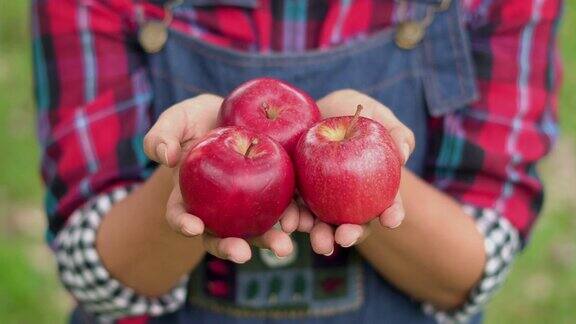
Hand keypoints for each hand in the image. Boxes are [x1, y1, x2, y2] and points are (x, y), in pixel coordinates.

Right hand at [144, 94, 297, 262]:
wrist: (231, 113)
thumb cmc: (197, 119)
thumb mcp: (176, 120)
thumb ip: (161, 135)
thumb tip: (167, 157)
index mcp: (188, 196)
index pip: (181, 216)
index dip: (184, 224)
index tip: (193, 226)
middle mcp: (216, 209)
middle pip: (221, 235)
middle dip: (231, 247)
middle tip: (242, 253)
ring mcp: (246, 205)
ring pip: (256, 229)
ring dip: (269, 241)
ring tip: (284, 247)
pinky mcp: (273, 194)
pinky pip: (283, 209)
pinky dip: (294, 218)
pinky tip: (306, 222)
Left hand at [298, 89, 414, 254]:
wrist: (312, 109)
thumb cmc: (351, 111)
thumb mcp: (377, 115)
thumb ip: (396, 133)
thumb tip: (403, 154)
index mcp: (375, 187)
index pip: (388, 205)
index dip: (392, 214)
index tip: (392, 220)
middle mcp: (349, 201)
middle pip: (353, 224)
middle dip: (351, 235)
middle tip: (345, 237)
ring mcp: (320, 201)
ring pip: (322, 225)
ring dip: (321, 237)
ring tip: (319, 242)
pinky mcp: (294, 195)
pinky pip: (293, 211)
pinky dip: (292, 220)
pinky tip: (290, 224)